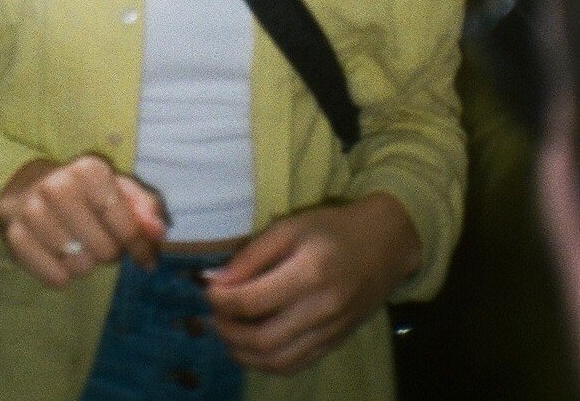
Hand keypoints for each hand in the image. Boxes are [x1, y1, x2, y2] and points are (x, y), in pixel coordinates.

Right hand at [0, 155, 166, 288]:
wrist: (27, 190)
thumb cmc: (84, 193)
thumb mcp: (118, 189)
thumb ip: (146, 208)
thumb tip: (159, 231)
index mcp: (89, 170)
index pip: (127, 226)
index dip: (141, 247)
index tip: (147, 258)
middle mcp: (58, 187)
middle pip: (104, 251)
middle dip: (109, 252)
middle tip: (100, 239)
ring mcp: (33, 211)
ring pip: (80, 267)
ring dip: (85, 263)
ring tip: (78, 244)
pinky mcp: (15, 237)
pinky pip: (55, 278)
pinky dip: (62, 274)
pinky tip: (58, 254)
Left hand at [204, 195, 421, 374]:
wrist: (385, 246)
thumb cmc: (333, 229)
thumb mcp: (290, 227)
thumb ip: (252, 255)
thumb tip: (215, 280)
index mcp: (309, 273)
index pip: (252, 300)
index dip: (222, 300)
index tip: (207, 290)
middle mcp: (322, 309)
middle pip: (263, 339)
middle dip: (228, 332)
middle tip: (213, 316)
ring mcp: (331, 332)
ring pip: (278, 361)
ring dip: (243, 354)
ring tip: (227, 334)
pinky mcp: (335, 344)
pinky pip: (296, 365)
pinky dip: (267, 363)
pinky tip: (251, 347)